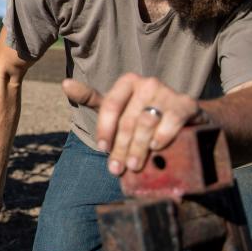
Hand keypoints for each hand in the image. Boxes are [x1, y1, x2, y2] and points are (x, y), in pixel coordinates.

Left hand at [62, 75, 207, 175]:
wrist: (187, 118)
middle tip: (116, 168)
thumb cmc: (144, 113)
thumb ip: (91, 98)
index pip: (109, 105)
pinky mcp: (186, 103)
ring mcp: (168, 92)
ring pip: (146, 122)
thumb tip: (64, 84)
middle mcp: (147, 83)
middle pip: (128, 119)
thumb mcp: (117, 106)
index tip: (101, 149)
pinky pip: (172, 119)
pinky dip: (163, 135)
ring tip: (134, 166)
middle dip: (120, 147)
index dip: (104, 129)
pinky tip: (156, 147)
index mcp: (128, 81)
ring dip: (138, 147)